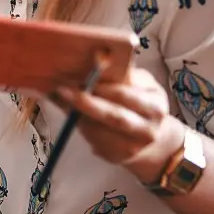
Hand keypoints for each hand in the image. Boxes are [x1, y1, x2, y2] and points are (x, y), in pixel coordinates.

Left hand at [50, 67, 183, 182]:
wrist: (151, 134)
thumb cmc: (141, 101)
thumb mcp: (139, 84)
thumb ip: (121, 74)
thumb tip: (94, 56)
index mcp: (154, 106)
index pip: (124, 95)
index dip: (100, 85)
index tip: (78, 75)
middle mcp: (147, 130)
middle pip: (112, 116)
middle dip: (84, 101)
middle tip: (61, 89)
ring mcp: (133, 147)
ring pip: (99, 130)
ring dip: (76, 113)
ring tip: (59, 97)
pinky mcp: (118, 157)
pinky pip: (93, 140)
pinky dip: (78, 124)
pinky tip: (68, 111)